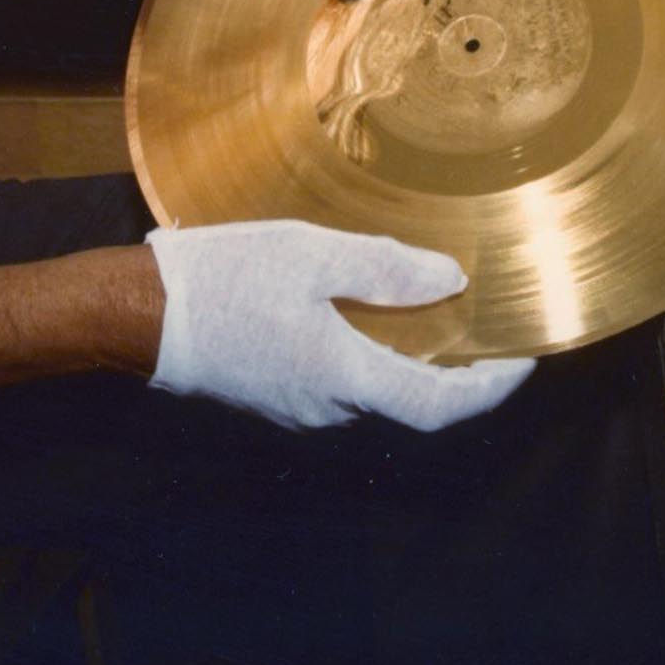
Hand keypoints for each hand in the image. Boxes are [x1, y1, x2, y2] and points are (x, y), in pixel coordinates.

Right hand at [146, 220, 534, 430]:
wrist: (141, 314)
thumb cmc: (226, 278)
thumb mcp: (312, 256)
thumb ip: (385, 271)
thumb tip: (451, 283)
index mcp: (345, 376)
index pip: (439, 405)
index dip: (490, 390)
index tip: (523, 361)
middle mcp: (328, 408)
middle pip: (409, 395)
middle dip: (450, 363)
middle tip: (478, 316)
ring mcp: (298, 408)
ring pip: (370, 386)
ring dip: (402, 353)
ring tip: (417, 299)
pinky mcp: (274, 396)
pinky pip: (337, 380)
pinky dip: (363, 352)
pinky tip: (355, 307)